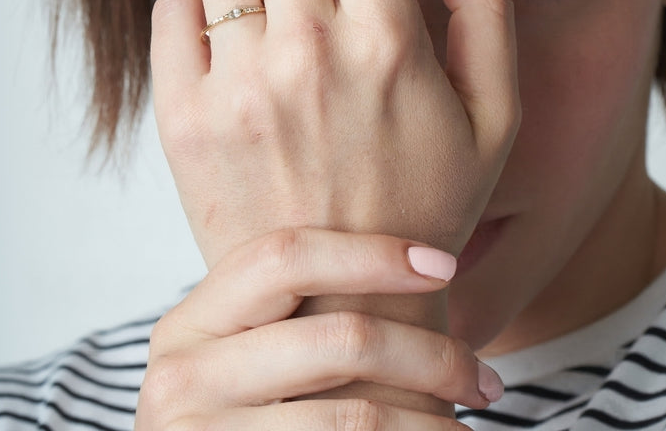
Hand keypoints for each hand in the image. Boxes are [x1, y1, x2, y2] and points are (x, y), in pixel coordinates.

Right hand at [135, 229, 502, 429]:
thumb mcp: (244, 351)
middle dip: (431, 355)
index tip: (444, 263)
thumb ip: (294, 311)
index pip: (286, 255)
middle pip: (338, 338)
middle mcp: (182, 378)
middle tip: (483, 378)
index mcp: (191, 322)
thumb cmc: (246, 409)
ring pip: (357, 416)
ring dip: (433, 420)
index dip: (371, 251)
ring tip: (469, 415)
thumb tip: (420, 265)